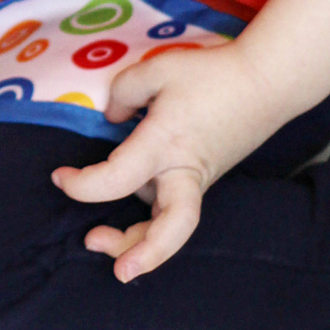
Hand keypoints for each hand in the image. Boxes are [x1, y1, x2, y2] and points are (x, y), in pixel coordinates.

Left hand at [50, 41, 284, 281]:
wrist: (268, 82)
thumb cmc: (213, 74)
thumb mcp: (158, 69)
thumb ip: (122, 93)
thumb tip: (111, 120)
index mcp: (166, 145)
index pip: (118, 180)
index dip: (82, 186)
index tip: (60, 177)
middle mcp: (184, 172)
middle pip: (169, 229)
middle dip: (141, 252)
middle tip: (108, 260)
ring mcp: (196, 180)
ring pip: (168, 225)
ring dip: (137, 241)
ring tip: (98, 240)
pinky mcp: (201, 179)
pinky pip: (171, 208)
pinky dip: (148, 220)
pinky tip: (127, 219)